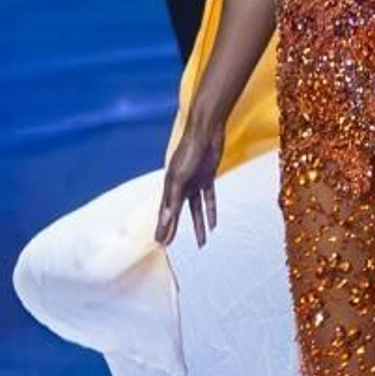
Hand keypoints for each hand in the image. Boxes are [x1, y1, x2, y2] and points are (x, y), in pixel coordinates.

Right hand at [155, 113, 225, 247]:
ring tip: (202, 242)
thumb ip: (173, 197)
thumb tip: (167, 217)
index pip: (165, 212)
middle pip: (176, 212)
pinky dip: (211, 211)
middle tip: (168, 244)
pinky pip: (209, 199)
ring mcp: (194, 182)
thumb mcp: (180, 175)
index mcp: (170, 185)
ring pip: (195, 209)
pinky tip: (214, 223)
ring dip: (197, 225)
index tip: (160, 242)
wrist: (207, 131)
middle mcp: (180, 186)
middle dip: (173, 229)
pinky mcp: (207, 178)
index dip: (163, 227)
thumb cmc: (190, 149)